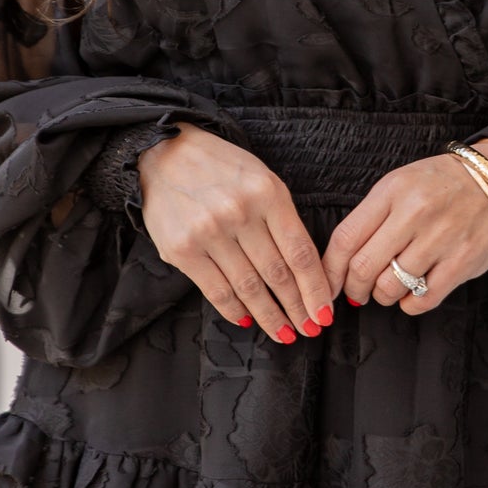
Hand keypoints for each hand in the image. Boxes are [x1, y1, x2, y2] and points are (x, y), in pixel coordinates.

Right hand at [137, 122, 333, 342]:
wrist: (163, 154)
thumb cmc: (219, 168)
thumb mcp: (261, 178)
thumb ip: (281, 218)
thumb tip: (304, 269)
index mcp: (268, 193)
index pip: (300, 252)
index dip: (315, 288)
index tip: (324, 312)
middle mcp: (240, 213)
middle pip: (278, 274)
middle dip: (298, 308)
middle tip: (310, 329)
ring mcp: (209, 232)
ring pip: (249, 287)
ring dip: (270, 316)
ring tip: (284, 332)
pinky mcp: (182, 249)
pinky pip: (216, 290)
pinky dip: (234, 310)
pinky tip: (248, 319)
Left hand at [321, 152, 487, 315]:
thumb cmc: (447, 184)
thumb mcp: (403, 183)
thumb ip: (373, 217)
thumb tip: (343, 262)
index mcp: (392, 191)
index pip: (345, 238)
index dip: (330, 270)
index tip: (328, 284)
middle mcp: (414, 214)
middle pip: (363, 268)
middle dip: (354, 289)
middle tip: (358, 292)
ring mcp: (440, 239)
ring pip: (390, 288)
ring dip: (383, 296)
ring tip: (389, 289)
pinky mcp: (463, 262)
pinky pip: (422, 300)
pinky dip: (410, 305)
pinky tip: (413, 294)